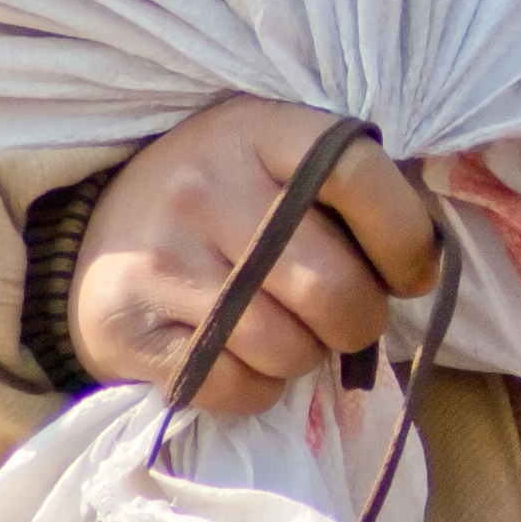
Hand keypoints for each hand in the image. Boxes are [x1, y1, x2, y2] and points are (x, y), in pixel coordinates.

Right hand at [69, 99, 441, 415]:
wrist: (98, 236)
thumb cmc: (225, 202)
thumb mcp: (279, 164)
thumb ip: (349, 197)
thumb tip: (421, 268)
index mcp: (258, 131)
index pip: (358, 175)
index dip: (405, 237)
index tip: (411, 274)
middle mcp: (204, 188)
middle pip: (331, 287)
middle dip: (358, 321)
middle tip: (345, 319)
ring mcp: (160, 258)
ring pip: (285, 349)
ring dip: (303, 357)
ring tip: (285, 332)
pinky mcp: (125, 326)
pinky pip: (233, 388)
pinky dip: (255, 390)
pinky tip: (241, 358)